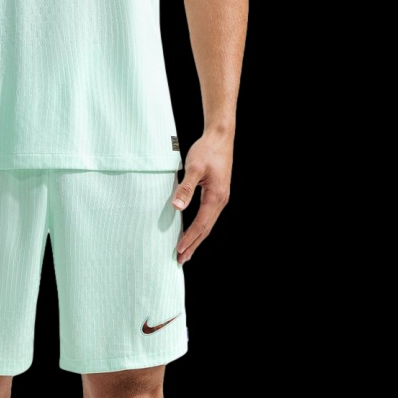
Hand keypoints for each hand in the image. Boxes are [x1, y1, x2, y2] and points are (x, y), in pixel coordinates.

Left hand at [171, 132, 232, 263]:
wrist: (220, 137)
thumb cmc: (207, 150)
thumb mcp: (194, 168)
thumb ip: (186, 188)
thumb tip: (177, 207)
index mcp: (216, 196)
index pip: (200, 224)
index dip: (189, 238)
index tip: (179, 251)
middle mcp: (221, 200)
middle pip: (206, 229)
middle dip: (193, 245)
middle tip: (181, 260)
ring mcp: (221, 197)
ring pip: (208, 223)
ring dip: (197, 238)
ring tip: (186, 251)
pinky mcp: (218, 193)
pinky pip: (208, 216)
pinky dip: (200, 227)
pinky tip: (194, 230)